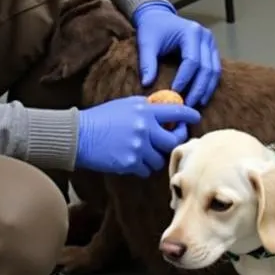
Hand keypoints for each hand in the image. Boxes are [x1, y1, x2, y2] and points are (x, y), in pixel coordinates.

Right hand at [76, 95, 200, 175]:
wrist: (79, 135)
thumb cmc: (101, 117)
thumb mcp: (125, 104)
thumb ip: (146, 107)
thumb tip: (164, 110)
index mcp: (145, 110)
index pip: (176, 111)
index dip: (189, 115)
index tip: (196, 117)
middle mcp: (145, 128)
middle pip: (174, 140)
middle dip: (176, 141)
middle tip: (172, 140)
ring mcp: (138, 147)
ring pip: (160, 159)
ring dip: (156, 157)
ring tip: (148, 152)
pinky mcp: (130, 163)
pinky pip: (147, 170)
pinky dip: (143, 167)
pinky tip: (135, 161)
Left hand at [132, 0, 220, 106]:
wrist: (159, 17)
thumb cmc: (152, 29)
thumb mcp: (147, 43)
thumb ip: (147, 63)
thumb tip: (147, 84)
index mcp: (191, 32)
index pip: (191, 60)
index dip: (184, 79)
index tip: (174, 93)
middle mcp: (205, 36)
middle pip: (207, 67)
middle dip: (198, 89)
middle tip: (188, 105)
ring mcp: (211, 43)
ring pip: (214, 70)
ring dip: (206, 89)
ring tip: (196, 105)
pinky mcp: (212, 50)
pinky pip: (214, 69)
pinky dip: (208, 84)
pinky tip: (201, 97)